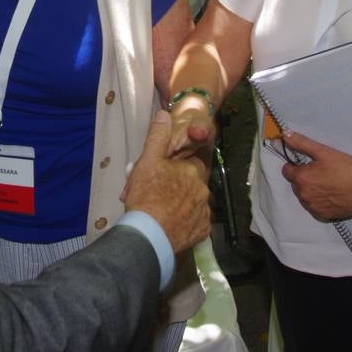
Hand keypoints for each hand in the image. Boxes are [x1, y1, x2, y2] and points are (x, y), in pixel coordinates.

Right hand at [123, 107, 210, 254]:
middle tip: (158, 194)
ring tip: (162, 212)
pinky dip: (186, 223)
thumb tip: (165, 115)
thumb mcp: (147, 161)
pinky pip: (195, 223)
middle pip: (192, 184)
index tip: (164, 174)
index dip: (177, 167)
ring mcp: (204, 213)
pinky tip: (171, 225)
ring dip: (183, 205)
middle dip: (179, 187)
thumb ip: (157, 137)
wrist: (148, 236)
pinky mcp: (202, 232)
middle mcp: (203, 191)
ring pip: (194, 204)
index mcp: (193, 171)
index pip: (190, 162)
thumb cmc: (146, 196)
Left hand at [280, 130, 351, 220]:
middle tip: (320, 173)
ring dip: (310, 191)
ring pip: (305, 196)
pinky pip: (315, 207)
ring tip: (327, 184)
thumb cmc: (344, 168)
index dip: (295, 166)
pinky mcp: (323, 215)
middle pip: (296, 185)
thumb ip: (301, 143)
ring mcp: (313, 207)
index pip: (286, 171)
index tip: (306, 164)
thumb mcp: (323, 151)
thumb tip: (285, 134)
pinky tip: (331, 195)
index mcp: (301, 178)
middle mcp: (303, 195)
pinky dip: (319, 201)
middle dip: (304, 178)